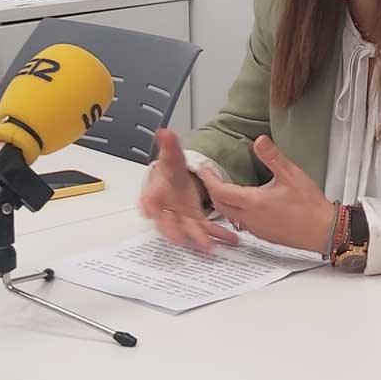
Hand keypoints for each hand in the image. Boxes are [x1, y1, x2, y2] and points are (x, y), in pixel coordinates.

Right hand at [139, 129, 238, 253]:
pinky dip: (220, 235)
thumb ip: (169, 146)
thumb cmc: (170, 174)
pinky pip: (208, 231)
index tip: (149, 211)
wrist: (177, 184)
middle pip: (167, 223)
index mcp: (155, 195)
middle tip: (179, 240)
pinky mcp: (197, 224)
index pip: (148, 201)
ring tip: (210, 247)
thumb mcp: (172, 158)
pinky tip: (232, 240)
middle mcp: (166, 211)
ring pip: (189, 231)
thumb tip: (165, 131)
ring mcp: (182, 220)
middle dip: (173, 232)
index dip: (148, 206)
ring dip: (199, 239)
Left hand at [193, 135, 333, 252]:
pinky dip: (235, 213)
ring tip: (224, 191)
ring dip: (223, 203)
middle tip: (211, 179)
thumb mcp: (291, 174)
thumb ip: (272, 157)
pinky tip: (245, 206)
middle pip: (220, 205)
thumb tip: (260, 141)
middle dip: (212, 191)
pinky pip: (242, 224)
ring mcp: (256, 229)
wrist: (323, 231)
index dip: (210, 179)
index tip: (204, 170)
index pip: (220, 191)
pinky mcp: (264, 235)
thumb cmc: (309, 205)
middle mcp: (250, 218)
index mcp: (253, 202)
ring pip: (230, 216)